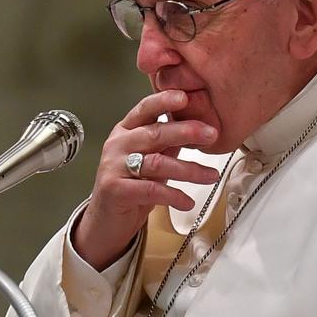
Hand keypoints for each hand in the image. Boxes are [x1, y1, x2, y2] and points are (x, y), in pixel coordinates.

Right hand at [72, 90, 219, 270]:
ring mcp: (114, 166)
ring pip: (156, 162)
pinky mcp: (115, 190)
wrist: (105, 220)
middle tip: (210, 134)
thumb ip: (168, 142)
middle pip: (154, 133)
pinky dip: (173, 196)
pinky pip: (150, 190)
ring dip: (188, 169)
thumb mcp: (150, 159)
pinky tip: (187, 201)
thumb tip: (197, 125)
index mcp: (126, 131)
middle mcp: (118, 145)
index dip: (164, 101)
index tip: (185, 97)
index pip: (145, 109)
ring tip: (211, 175)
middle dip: (185, 131)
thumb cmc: (130, 186)